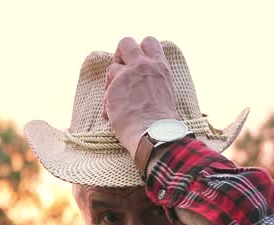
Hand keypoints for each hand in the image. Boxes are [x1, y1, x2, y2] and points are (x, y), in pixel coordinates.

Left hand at [103, 36, 179, 159]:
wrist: (155, 133)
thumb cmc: (163, 121)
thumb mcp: (166, 92)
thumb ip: (155, 80)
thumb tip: (146, 85)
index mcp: (160, 66)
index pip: (149, 41)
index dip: (139, 50)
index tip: (137, 64)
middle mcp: (144, 65)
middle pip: (126, 42)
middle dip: (120, 55)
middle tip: (121, 73)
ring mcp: (128, 74)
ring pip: (112, 65)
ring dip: (112, 81)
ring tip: (117, 100)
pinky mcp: (115, 86)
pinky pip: (106, 89)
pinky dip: (108, 100)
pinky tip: (112, 114)